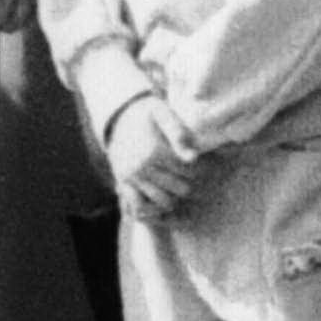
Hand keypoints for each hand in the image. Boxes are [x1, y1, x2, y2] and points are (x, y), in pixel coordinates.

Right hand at [97, 94, 209, 224]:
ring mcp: (131, 178)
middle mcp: (141, 167)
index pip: (190, 171)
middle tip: (190, 172)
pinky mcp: (124, 184)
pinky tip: (162, 195)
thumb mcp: (162, 112)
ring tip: (177, 181)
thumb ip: (179, 133)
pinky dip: (154, 208)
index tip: (201, 162)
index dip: (201, 168)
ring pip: (166, 201)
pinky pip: (141, 207)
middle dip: (190, 181)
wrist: (119, 118)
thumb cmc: (147, 114)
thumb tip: (193, 158)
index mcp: (154, 150)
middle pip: (182, 188)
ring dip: (176, 195)